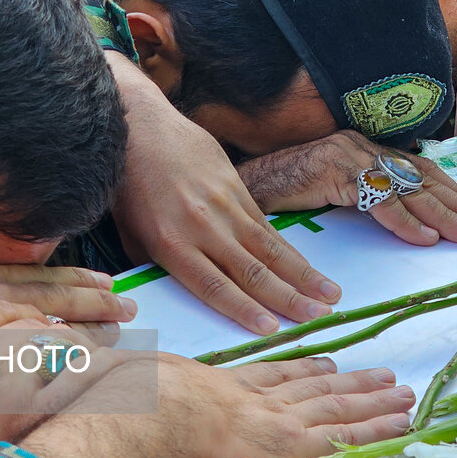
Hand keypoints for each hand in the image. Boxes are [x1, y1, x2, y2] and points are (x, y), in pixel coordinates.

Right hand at [20, 355, 412, 457]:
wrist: (144, 415)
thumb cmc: (125, 403)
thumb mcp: (111, 380)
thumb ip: (101, 372)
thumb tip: (69, 360)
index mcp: (218, 386)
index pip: (268, 375)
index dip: (298, 368)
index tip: (323, 360)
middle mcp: (254, 399)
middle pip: (311, 388)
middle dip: (347, 383)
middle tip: (383, 374)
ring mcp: (275, 419)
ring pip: (335, 405)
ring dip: (370, 398)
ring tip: (400, 391)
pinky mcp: (290, 442)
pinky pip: (344, 432)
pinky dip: (374, 424)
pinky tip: (398, 418)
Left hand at [107, 52, 338, 334]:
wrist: (138, 126)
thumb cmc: (127, 185)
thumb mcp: (130, 234)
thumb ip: (157, 267)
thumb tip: (180, 294)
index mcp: (171, 243)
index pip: (214, 286)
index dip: (245, 311)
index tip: (273, 331)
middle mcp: (202, 226)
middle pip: (252, 270)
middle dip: (289, 299)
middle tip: (319, 319)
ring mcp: (223, 204)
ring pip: (269, 247)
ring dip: (302, 275)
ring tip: (329, 296)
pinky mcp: (236, 186)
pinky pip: (266, 224)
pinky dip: (289, 249)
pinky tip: (307, 266)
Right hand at [238, 130, 456, 245]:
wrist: (245, 186)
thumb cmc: (288, 195)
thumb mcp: (338, 194)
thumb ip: (371, 199)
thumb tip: (412, 221)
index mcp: (368, 151)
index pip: (422, 171)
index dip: (455, 193)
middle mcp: (363, 147)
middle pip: (422, 177)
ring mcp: (348, 156)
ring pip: (406, 187)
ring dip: (442, 214)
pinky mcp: (332, 171)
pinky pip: (375, 199)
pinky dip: (403, 220)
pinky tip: (425, 238)